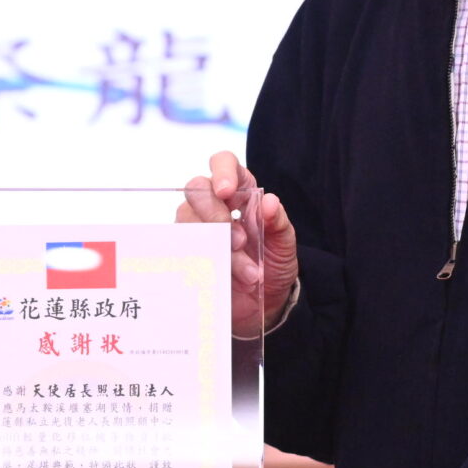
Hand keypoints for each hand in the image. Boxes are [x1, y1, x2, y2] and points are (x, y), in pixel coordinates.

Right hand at [177, 151, 297, 340]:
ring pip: (189, 221)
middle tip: (238, 241)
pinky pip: (182, 250)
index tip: (226, 191)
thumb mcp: (284, 245)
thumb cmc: (274, 266)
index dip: (222, 170)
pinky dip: (205, 263)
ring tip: (247, 272)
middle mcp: (215, 206)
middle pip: (197, 189)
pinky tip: (224, 276)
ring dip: (218, 246)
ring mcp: (198, 230)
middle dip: (215, 213)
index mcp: (241, 194)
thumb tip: (268, 202)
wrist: (265, 304)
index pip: (224, 163)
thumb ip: (278, 222)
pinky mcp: (188, 254)